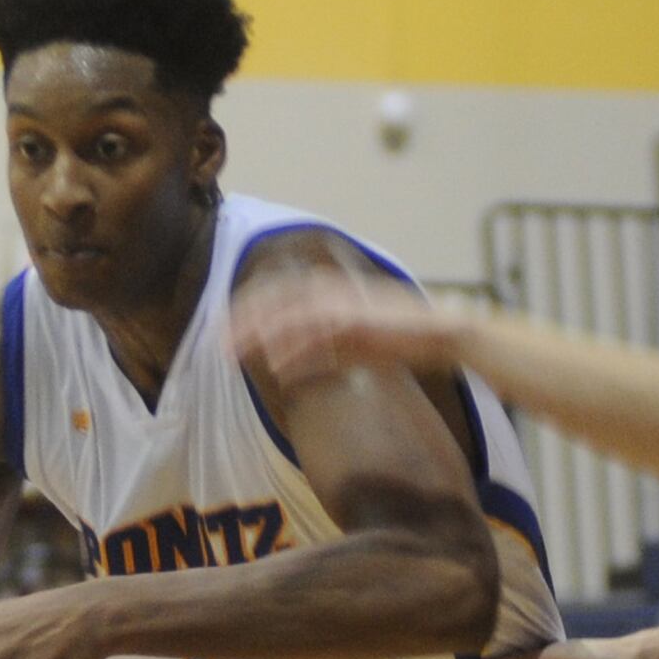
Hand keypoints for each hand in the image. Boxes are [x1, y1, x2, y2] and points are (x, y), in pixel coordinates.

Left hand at [229, 271, 465, 385]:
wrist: (440, 334)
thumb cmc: (398, 340)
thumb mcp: (350, 346)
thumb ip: (317, 353)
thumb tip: (282, 367)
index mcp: (330, 291)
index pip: (277, 293)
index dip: (247, 308)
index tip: (224, 330)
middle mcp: (333, 291)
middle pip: (275, 298)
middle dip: (243, 319)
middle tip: (217, 343)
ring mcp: (345, 304)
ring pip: (290, 314)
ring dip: (260, 333)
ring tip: (235, 353)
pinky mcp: (358, 321)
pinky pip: (319, 334)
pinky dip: (296, 349)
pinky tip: (276, 365)